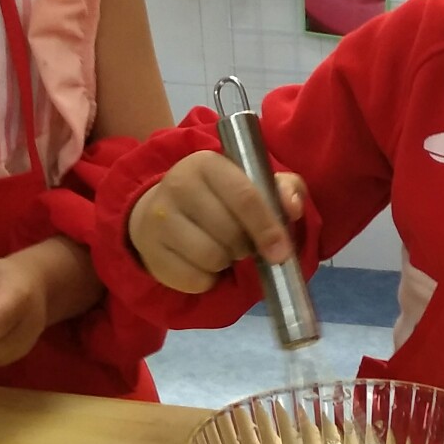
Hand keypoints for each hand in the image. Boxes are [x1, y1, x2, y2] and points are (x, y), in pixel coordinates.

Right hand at [128, 152, 306, 292]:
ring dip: (225, 262)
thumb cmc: (218, 198)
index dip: (267, 227)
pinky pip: (194, 278)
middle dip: (245, 246)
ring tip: (220, 250)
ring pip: (211, 257)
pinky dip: (207, 279)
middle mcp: (178, 184)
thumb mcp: (254, 183)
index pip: (245, 197)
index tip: (281, 251)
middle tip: (241, 243)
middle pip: (230, 232)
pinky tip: (202, 264)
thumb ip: (283, 189)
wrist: (159, 211)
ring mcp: (159, 217)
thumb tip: (293, 207)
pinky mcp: (151, 250)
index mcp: (208, 163)